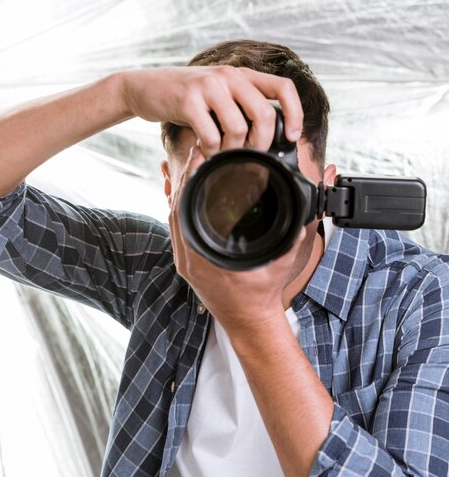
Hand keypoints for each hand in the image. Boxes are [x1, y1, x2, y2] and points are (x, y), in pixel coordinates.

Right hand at [122, 66, 302, 156]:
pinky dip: (210, 151)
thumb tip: (267, 141)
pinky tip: (203, 150)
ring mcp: (208, 86)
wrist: (144, 88)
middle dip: (260, 144)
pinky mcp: (188, 100)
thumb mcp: (218, 97)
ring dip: (231, 150)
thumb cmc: (186, 100)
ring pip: (238, 128)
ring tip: (219, 153)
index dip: (295, 114)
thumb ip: (241, 109)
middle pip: (263, 114)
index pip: (283, 87)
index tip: (291, 138)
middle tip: (249, 157)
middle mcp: (229, 75)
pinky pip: (212, 135)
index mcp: (241, 75)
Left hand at [169, 145, 308, 333]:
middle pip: (176, 209)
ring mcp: (186, 263)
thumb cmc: (261, 295)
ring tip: (193, 168)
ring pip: (174, 219)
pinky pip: (178, 231)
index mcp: (205, 257)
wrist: (249, 321)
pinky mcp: (187, 265)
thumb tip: (303, 216)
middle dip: (185, 178)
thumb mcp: (278, 264)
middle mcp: (189, 260)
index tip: (199, 157)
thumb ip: (290, 239)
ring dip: (182, 192)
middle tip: (197, 154)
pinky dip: (182, 209)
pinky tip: (190, 195)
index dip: (191, 179)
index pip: (186, 208)